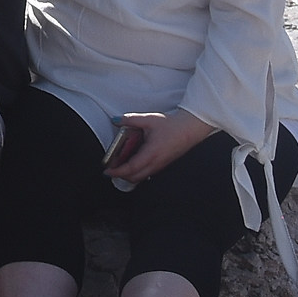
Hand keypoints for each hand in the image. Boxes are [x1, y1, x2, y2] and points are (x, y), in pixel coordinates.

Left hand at [104, 109, 218, 183]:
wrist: (190, 129)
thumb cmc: (171, 125)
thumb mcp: (148, 119)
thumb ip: (130, 120)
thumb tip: (115, 120)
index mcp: (151, 153)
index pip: (132, 168)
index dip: (118, 172)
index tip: (107, 171)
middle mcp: (156, 163)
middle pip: (135, 177)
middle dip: (121, 176)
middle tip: (110, 169)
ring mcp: (160, 165)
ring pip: (142, 177)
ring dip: (129, 174)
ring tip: (118, 165)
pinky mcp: (163, 164)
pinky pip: (148, 173)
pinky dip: (137, 172)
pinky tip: (131, 162)